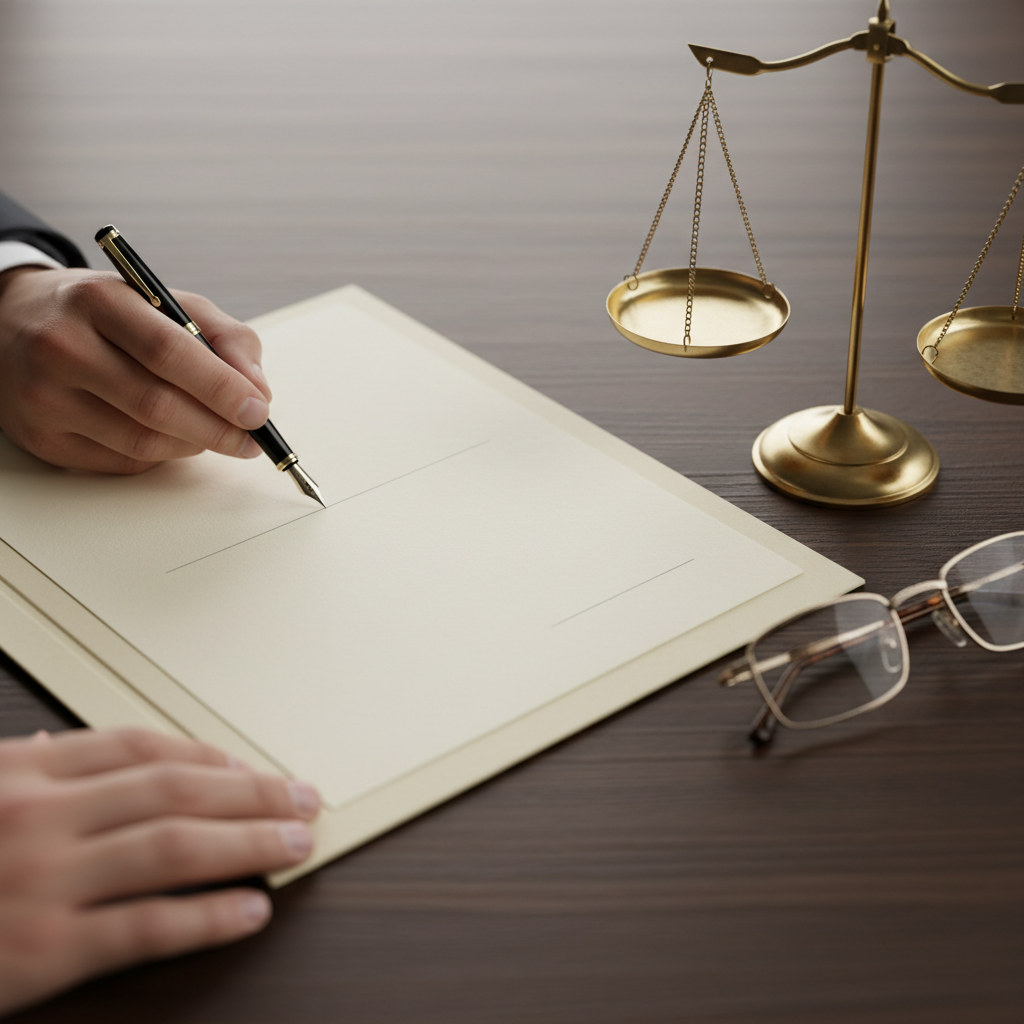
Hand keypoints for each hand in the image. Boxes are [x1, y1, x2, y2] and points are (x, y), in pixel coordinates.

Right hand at [0, 266, 273, 472]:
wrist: (13, 322)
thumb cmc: (105, 315)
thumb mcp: (164, 302)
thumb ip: (223, 337)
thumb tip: (257, 390)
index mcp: (98, 301)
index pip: (169, 351)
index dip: (221, 388)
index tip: (258, 410)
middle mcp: (62, 347)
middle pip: (156, 404)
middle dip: (217, 428)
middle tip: (250, 439)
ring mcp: (44, 397)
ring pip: (142, 442)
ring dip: (194, 445)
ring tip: (216, 435)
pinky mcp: (42, 438)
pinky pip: (121, 462)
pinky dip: (161, 456)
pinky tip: (171, 438)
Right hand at [0, 728, 319, 1015]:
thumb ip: (18, 773)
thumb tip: (57, 744)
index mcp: (21, 776)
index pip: (139, 749)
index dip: (205, 755)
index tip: (246, 767)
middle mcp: (39, 817)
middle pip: (175, 791)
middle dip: (251, 793)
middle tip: (300, 798)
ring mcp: (43, 882)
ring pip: (176, 847)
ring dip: (250, 842)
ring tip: (296, 844)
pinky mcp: (44, 952)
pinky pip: (147, 926)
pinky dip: (209, 916)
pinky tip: (252, 911)